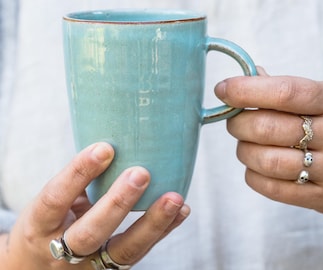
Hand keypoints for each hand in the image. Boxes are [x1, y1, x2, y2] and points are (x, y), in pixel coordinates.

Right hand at [0, 142, 189, 268]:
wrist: (35, 269)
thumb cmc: (46, 226)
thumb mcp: (48, 206)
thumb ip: (75, 184)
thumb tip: (110, 147)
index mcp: (39, 226)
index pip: (56, 199)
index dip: (79, 173)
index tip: (104, 148)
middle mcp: (61, 252)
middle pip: (91, 233)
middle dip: (118, 202)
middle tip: (141, 174)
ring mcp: (89, 266)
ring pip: (124, 251)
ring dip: (153, 223)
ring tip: (175, 198)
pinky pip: (140, 252)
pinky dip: (163, 230)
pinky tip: (181, 211)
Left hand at [215, 67, 322, 216]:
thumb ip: (285, 89)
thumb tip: (248, 76)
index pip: (284, 93)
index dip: (246, 90)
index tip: (223, 89)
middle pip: (266, 128)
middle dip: (238, 123)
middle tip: (235, 120)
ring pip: (265, 160)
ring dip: (244, 150)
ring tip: (248, 144)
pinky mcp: (320, 196)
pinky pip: (270, 187)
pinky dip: (253, 174)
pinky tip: (258, 165)